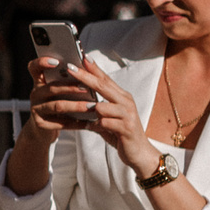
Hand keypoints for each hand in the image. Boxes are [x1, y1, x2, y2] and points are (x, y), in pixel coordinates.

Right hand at [20, 54, 93, 146]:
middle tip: (86, 87)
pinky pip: (61, 123)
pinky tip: (89, 123)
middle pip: (51, 88)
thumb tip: (88, 63)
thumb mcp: (60, 90)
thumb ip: (69, 78)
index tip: (56, 62)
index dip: (42, 63)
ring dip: (76, 106)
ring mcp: (36, 109)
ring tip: (92, 107)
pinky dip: (77, 123)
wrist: (44, 129)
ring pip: (57, 106)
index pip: (35, 67)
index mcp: (40, 81)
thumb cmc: (58, 103)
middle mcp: (36, 93)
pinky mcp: (40, 123)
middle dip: (70, 87)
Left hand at [45, 55, 159, 176]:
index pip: (105, 79)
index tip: (81, 57)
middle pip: (102, 86)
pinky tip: (92, 128)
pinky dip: (95, 126)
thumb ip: (97, 107)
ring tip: (83, 115)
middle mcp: (126, 102)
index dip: (93, 68)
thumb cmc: (121, 133)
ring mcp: (127, 115)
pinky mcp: (126, 128)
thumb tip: (80, 97)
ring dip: (90, 111)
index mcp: (121, 97)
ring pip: (101, 106)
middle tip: (70, 68)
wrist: (139, 152)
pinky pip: (104, 123)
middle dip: (85, 76)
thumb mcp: (109, 117)